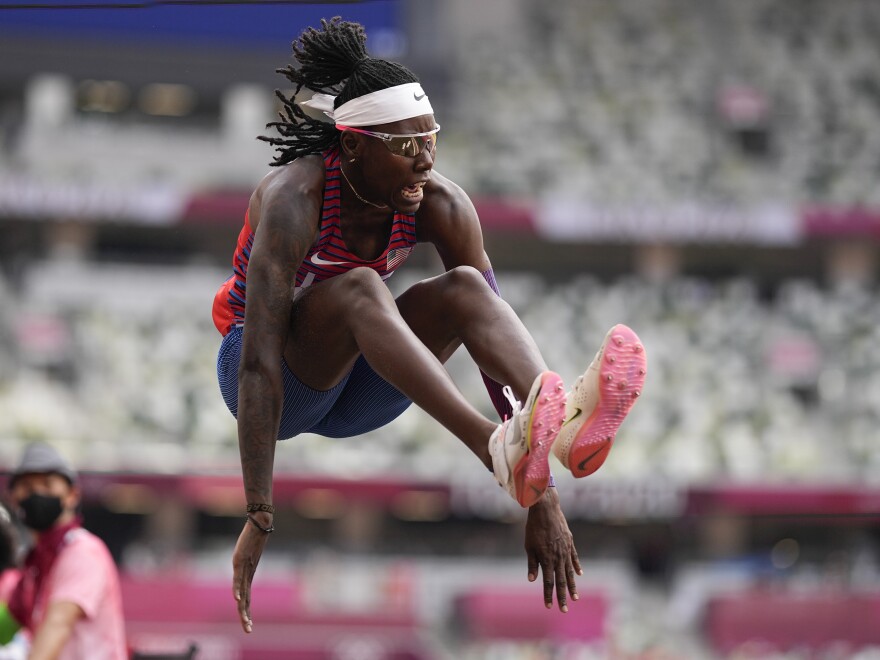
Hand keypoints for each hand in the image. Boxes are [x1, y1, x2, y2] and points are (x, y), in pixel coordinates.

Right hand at [232, 517, 270, 632]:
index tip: (249, 625)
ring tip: (246, 620)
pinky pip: (238, 578)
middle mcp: (247, 574)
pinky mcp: (240, 561)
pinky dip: (237, 589)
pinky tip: (237, 599)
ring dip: (244, 608)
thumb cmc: (254, 537)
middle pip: (246, 599)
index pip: (247, 598)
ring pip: (243, 592)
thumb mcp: (248, 554)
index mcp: (248, 575)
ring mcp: (244, 568)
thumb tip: (245, 563)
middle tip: (249, 631)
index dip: (247, 611)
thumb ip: (245, 561)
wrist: (260, 523)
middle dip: (247, 616)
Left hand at [525, 487, 581, 611]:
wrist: (546, 509)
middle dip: (562, 596)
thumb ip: (532, 563)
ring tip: (575, 597)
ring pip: (570, 572)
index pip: (548, 582)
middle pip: (561, 581)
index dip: (548, 595)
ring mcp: (566, 550)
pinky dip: (577, 567)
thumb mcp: (529, 546)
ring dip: (572, 586)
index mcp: (547, 559)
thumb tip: (532, 580)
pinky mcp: (570, 543)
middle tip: (564, 610)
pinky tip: (579, 575)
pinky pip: (574, 558)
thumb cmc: (534, 527)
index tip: (549, 606)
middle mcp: (558, 557)